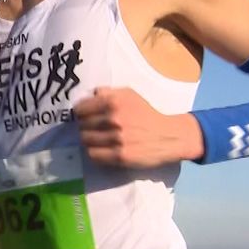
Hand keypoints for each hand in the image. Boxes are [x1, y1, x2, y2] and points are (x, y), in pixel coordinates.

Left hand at [74, 87, 205, 166]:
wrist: (168, 136)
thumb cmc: (146, 114)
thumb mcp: (130, 95)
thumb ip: (108, 92)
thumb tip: (89, 94)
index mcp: (112, 101)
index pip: (80, 109)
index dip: (80, 113)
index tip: (84, 117)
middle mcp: (112, 119)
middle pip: (82, 126)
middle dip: (84, 127)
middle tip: (91, 129)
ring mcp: (115, 138)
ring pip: (85, 141)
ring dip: (88, 141)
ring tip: (96, 140)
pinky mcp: (119, 155)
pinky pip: (94, 155)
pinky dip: (94, 152)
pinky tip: (101, 150)